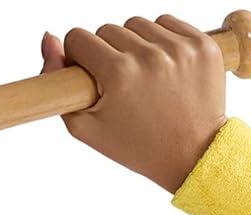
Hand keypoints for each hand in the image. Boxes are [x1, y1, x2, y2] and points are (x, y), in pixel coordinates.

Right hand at [40, 15, 227, 192]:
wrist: (191, 156)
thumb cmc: (136, 146)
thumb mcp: (85, 127)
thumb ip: (57, 84)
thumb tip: (48, 39)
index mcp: (118, 74)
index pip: (79, 38)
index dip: (77, 57)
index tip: (88, 75)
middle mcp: (149, 55)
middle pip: (108, 29)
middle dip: (106, 52)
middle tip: (118, 84)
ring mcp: (180, 47)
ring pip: (138, 24)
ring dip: (133, 44)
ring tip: (141, 76)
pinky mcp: (202, 43)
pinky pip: (169, 23)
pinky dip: (161, 40)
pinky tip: (162, 68)